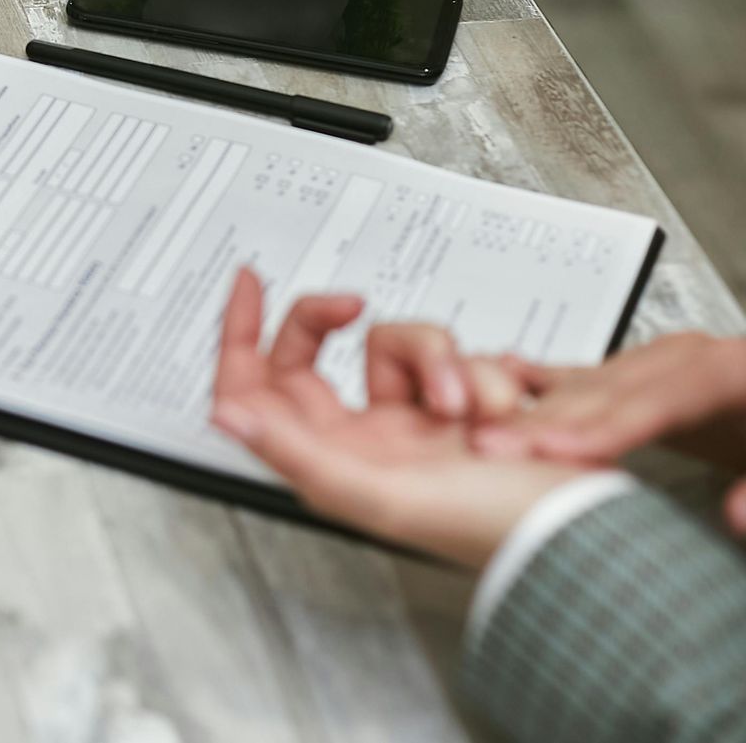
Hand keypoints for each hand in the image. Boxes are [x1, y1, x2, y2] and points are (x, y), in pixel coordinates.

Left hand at [211, 269, 585, 566]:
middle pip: (314, 352)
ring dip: (435, 360)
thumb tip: (229, 414)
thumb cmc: (490, 529)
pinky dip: (480, 373)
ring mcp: (412, 422)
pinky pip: (453, 356)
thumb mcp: (381, 496)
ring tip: (468, 407)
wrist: (582, 524)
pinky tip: (497, 410)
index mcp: (328, 462)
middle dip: (330, 321)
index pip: (256, 389)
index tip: (247, 284)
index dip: (239, 334)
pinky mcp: (461, 405)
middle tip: (348, 307)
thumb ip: (298, 452)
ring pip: (395, 345)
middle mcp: (361, 441)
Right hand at [461, 333, 745, 525]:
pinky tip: (510, 387)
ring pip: (596, 382)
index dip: (599, 427)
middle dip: (545, 418)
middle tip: (487, 445)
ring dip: (538, 412)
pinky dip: (552, 388)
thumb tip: (734, 516)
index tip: (549, 451)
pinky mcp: (663, 379)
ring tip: (484, 436)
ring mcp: (677, 363)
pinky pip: (599, 379)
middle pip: (612, 386)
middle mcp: (699, 358)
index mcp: (735, 371)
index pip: (655, 399)